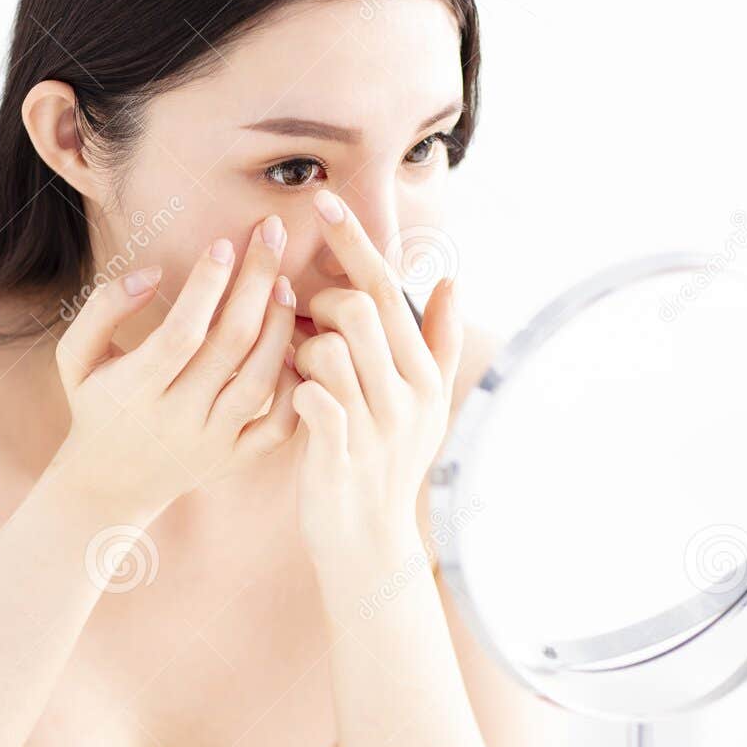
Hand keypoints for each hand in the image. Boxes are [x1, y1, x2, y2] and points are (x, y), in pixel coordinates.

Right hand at [47, 218, 299, 518]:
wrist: (110, 483)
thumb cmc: (96, 403)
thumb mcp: (76, 357)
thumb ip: (102, 309)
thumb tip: (151, 274)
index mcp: (134, 391)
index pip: (181, 332)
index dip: (206, 286)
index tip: (224, 243)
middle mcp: (176, 418)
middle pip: (230, 345)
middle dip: (256, 282)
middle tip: (272, 236)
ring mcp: (210, 443)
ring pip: (261, 380)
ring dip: (281, 327)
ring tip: (286, 284)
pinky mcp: (234, 459)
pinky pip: (279, 426)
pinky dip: (296, 386)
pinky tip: (296, 345)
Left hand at [290, 190, 461, 584]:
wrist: (369, 544)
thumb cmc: (386, 465)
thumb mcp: (425, 405)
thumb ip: (439, 341)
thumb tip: (454, 279)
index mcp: (424, 373)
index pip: (389, 289)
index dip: (355, 243)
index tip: (323, 202)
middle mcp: (406, 393)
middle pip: (357, 307)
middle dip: (320, 304)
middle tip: (304, 323)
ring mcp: (374, 424)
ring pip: (328, 346)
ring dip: (300, 349)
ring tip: (299, 371)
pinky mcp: (339, 452)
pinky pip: (311, 394)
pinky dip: (295, 387)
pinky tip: (293, 399)